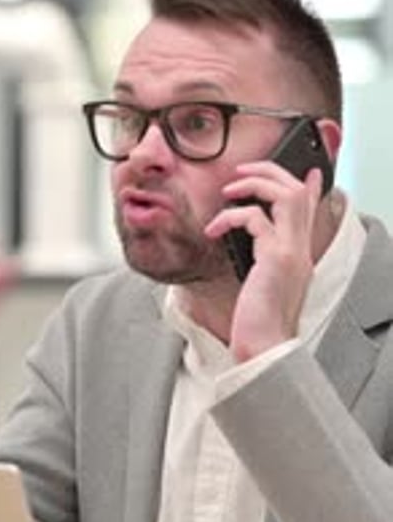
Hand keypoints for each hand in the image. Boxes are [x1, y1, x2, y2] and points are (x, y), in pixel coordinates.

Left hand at [205, 163, 322, 362]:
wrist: (265, 349)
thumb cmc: (257, 325)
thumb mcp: (260, 288)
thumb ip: (260, 263)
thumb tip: (249, 249)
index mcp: (298, 256)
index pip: (309, 209)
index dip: (305, 184)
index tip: (298, 172)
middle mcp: (300, 249)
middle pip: (298, 190)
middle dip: (269, 172)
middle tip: (242, 172)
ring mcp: (291, 252)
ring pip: (287, 194)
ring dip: (255, 183)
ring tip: (229, 191)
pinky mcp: (276, 257)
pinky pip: (254, 217)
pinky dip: (230, 216)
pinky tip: (213, 230)